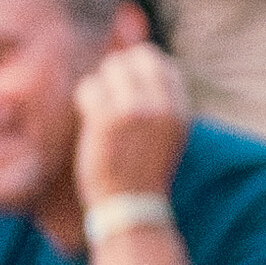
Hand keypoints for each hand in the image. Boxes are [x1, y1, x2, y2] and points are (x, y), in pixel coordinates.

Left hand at [71, 41, 197, 207]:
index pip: (163, 64)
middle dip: (119, 72)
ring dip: (101, 85)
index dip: (140, 68)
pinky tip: (88, 119)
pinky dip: (85, 99)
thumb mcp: (166, 136)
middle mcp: (161, 106)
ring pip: (112, 67)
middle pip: (137, 57)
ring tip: (100, 111)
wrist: (131, 207)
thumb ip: (160, 102)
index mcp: (180, 110)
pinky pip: (90, 86)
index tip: (128, 88)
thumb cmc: (143, 171)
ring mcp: (135, 110)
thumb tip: (142, 59)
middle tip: (110, 97)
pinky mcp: (107, 119)